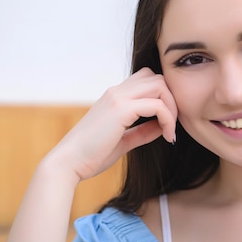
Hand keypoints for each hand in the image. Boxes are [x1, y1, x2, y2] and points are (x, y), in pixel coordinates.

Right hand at [45, 67, 177, 181]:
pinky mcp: (121, 109)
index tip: (167, 122)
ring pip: (160, 85)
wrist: (68, 163)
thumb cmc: (92, 155)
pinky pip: (157, 105)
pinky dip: (168, 119)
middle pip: (157, 78)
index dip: (163, 97)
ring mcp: (118, 97)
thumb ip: (142, 131)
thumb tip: (163, 126)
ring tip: (170, 130)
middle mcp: (116, 91)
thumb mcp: (123, 140)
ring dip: (172, 107)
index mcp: (115, 96)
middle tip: (172, 125)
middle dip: (172, 99)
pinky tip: (167, 136)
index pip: (147, 80)